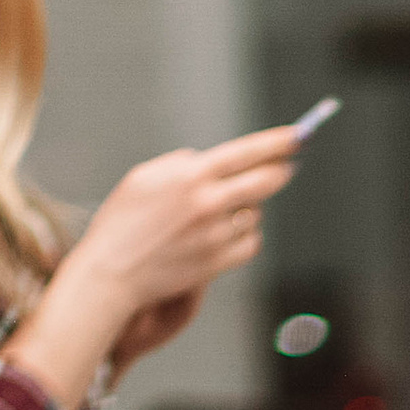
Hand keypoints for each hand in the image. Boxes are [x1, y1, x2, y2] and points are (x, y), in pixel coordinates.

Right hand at [5, 128, 302, 409]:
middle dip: (280, 171)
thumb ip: (179, 165)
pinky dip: (246, 236)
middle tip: (287, 167)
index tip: (297, 137)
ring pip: (255, 214)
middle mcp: (208, 204)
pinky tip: (229, 232)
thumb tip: (205, 160)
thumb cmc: (122, 221)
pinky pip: (250, 244)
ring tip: (225, 208)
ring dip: (249, 208)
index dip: (276, 144)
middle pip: (264, 182)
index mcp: (190, 176)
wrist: (112, 272)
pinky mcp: (219, 262)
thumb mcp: (143, 177)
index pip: (245, 153)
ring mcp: (216, 236)